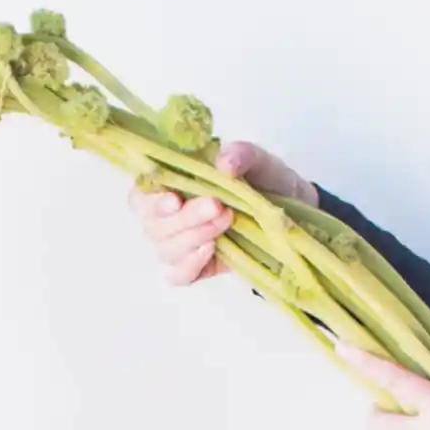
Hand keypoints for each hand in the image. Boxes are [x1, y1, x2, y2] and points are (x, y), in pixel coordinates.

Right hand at [127, 142, 318, 285]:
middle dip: (184, 219)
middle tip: (218, 207)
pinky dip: (191, 265)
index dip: (150, 202)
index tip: (175, 200)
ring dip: (193, 238)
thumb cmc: (265, 183)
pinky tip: (211, 251)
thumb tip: (224, 163)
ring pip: (164, 251)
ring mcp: (179, 245)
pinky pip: (177, 275)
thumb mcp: (259, 161)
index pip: (140, 197)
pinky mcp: (194, 267)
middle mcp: (168, 217)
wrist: (290, 215)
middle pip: (152, 227)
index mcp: (172, 184)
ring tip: (226, 222)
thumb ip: (241, 155)